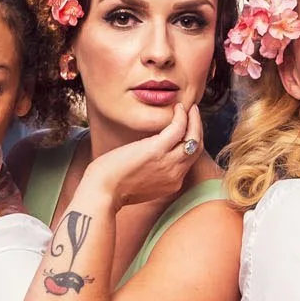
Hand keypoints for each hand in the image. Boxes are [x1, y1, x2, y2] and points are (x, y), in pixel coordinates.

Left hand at [77, 94, 203, 214]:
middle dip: (197, 128)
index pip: (189, 159)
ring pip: (194, 138)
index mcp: (171, 183)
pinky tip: (178, 108)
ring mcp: (168, 163)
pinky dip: (182, 116)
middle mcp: (175, 175)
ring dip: (194, 119)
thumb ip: (151, 172)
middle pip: (196, 149)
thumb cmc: (112, 186)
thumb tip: (150, 157)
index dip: (191, 142)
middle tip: (193, 113)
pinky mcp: (157, 150)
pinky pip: (179, 129)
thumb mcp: (140, 183)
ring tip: (189, 107)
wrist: (101, 192)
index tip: (187, 128)